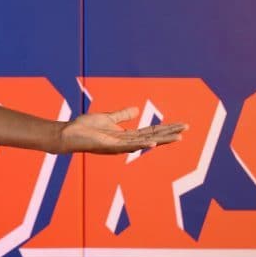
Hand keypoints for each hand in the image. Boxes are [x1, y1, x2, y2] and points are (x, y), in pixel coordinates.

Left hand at [56, 107, 186, 153]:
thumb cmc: (85, 127)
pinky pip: (129, 146)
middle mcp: (125, 143)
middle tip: (186, 129)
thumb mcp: (107, 118)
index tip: (181, 125)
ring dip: (162, 141)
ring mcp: (119, 146)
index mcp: (126, 136)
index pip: (151, 132)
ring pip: (145, 143)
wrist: (69, 133)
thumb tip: (136, 110)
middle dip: (170, 133)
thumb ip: (122, 116)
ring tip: (178, 137)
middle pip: (153, 138)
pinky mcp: (110, 147)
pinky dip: (142, 146)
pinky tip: (153, 144)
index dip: (166, 128)